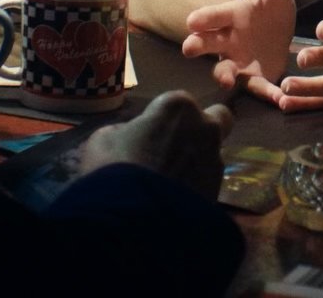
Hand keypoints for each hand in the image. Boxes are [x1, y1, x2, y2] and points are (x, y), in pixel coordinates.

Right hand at [77, 90, 232, 198]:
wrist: (131, 220)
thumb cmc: (113, 167)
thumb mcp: (103, 139)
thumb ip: (127, 131)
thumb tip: (135, 138)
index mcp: (178, 106)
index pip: (176, 103)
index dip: (162, 119)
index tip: (147, 135)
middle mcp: (205, 129)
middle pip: (217, 120)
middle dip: (201, 130)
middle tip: (175, 149)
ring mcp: (215, 162)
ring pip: (210, 156)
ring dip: (194, 165)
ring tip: (165, 186)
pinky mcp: (218, 194)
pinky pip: (205, 185)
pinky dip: (192, 190)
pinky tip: (171, 204)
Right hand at [181, 0, 296, 106]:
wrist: (279, 31)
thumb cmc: (269, 8)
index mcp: (229, 16)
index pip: (212, 16)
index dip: (203, 18)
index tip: (193, 20)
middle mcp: (227, 40)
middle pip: (206, 43)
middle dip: (197, 45)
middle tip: (189, 47)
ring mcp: (238, 61)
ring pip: (225, 70)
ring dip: (224, 75)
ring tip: (227, 82)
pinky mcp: (254, 77)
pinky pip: (257, 87)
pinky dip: (266, 93)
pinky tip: (278, 98)